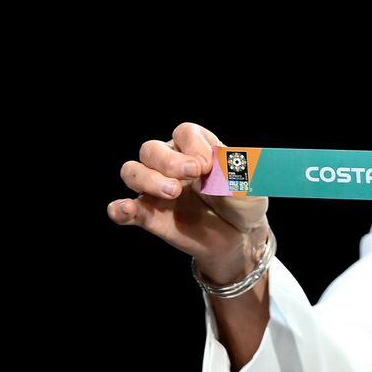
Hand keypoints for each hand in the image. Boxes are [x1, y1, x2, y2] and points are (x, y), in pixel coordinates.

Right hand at [108, 121, 270, 282]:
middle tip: (191, 175)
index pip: (184, 133)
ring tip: (172, 193)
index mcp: (197, 148)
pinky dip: (121, 208)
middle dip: (168, 160)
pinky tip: (125, 210)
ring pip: (132, 171)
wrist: (240, 238)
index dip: (193, 145)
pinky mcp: (150, 215)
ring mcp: (157, 190)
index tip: (208, 165)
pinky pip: (124, 209)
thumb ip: (234, 174)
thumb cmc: (243, 203)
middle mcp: (172, 164)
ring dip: (147, 179)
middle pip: (151, 148)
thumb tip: (214, 167)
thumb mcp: (250, 187)